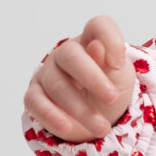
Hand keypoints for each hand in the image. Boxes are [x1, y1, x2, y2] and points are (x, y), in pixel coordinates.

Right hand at [24, 15, 135, 141]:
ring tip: (102, 127)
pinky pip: (36, 103)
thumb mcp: (121, 79)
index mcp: (92, 43)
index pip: (98, 26)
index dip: (110, 39)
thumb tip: (97, 47)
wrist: (98, 116)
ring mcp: (47, 74)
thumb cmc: (110, 89)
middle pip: (71, 56)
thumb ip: (111, 64)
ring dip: (81, 109)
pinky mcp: (35, 96)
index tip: (119, 64)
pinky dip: (52, 117)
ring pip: (57, 86)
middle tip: (112, 99)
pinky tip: (68, 128)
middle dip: (93, 79)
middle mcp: (66, 54)